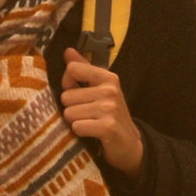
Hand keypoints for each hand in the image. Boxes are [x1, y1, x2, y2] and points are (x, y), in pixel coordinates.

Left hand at [60, 49, 144, 174]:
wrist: (129, 145)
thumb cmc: (110, 115)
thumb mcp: (100, 89)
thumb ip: (82, 69)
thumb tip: (68, 51)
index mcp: (108, 77)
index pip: (73, 69)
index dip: (68, 83)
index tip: (77, 92)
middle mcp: (110, 90)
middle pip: (66, 96)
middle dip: (71, 108)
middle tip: (86, 114)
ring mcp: (110, 109)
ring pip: (69, 113)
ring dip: (75, 121)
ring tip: (89, 123)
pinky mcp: (108, 127)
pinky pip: (77, 126)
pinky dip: (80, 132)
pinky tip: (91, 133)